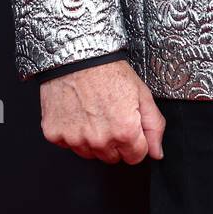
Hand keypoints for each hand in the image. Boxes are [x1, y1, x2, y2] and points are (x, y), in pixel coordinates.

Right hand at [39, 59, 165, 163]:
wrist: (77, 55)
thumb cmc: (109, 70)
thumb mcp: (142, 93)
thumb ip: (154, 126)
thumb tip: (157, 152)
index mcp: (124, 132)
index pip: (136, 157)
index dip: (136, 141)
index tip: (129, 125)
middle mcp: (100, 140)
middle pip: (113, 158)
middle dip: (115, 141)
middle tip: (111, 115)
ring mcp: (75, 139)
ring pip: (90, 154)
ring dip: (94, 139)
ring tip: (93, 111)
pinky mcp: (55, 134)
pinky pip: (68, 145)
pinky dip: (72, 132)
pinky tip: (77, 112)